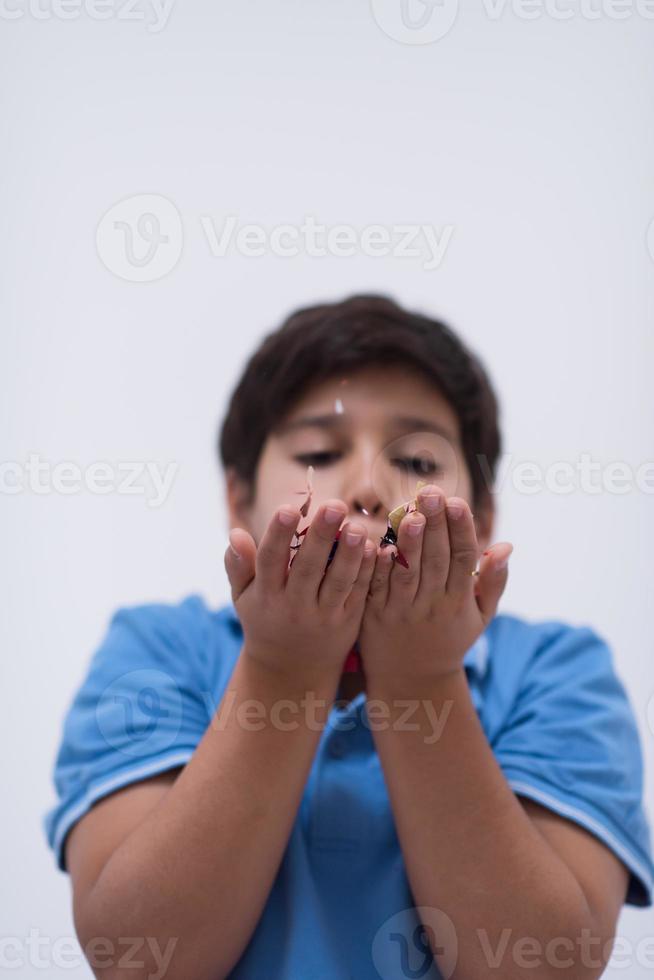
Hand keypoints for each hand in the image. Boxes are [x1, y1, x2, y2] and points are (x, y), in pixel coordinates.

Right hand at [225, 500, 376, 685]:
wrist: (291, 669)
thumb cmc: (265, 619)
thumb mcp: (244, 597)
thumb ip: (238, 565)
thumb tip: (235, 533)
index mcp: (267, 594)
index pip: (271, 560)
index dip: (279, 535)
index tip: (288, 509)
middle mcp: (295, 606)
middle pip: (309, 568)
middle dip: (322, 536)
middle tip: (334, 506)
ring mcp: (324, 615)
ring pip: (338, 582)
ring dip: (349, 554)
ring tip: (357, 527)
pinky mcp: (348, 621)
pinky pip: (358, 593)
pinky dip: (366, 571)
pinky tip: (373, 547)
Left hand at [358, 484, 512, 687]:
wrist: (411, 681)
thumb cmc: (449, 640)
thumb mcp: (480, 617)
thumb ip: (493, 581)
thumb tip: (506, 545)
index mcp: (459, 601)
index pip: (464, 558)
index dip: (462, 529)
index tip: (458, 502)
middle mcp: (433, 604)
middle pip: (436, 558)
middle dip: (435, 524)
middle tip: (432, 492)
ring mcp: (403, 610)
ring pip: (407, 572)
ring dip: (409, 542)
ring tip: (410, 513)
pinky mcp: (375, 614)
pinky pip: (377, 586)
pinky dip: (378, 566)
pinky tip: (378, 542)